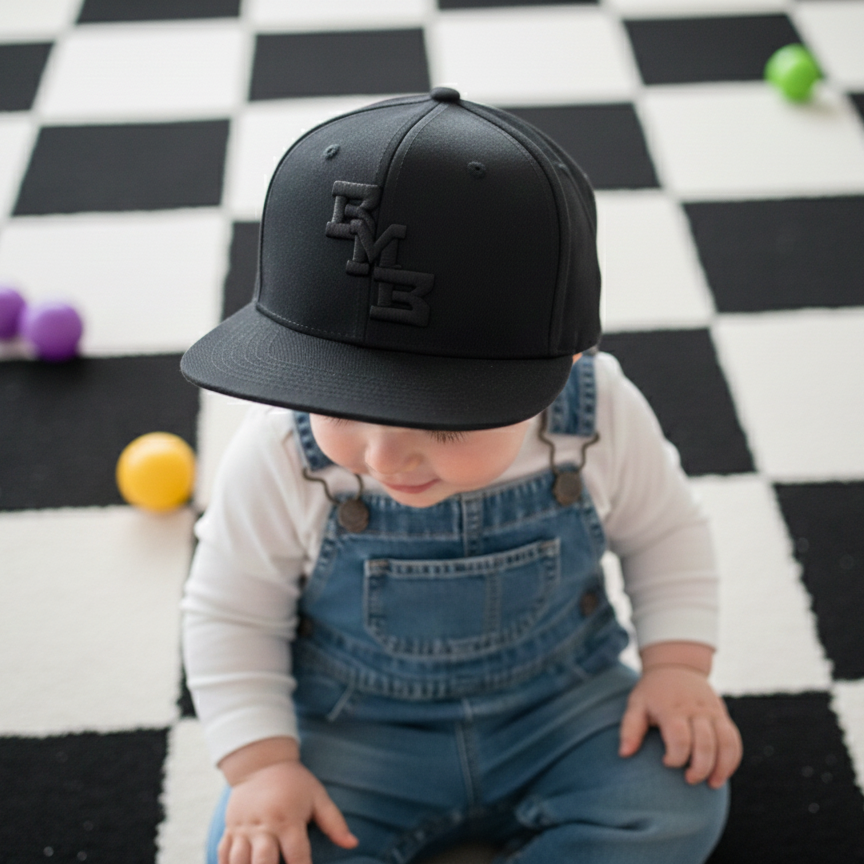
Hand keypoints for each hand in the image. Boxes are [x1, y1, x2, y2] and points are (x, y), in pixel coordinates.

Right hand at [219, 756, 357, 863]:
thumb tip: (353, 844)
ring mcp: (243, 828)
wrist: (261, 762)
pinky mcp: (229, 829)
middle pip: (263, 862)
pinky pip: (223, 854)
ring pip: (239, 861)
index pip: (296, 856)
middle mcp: (263, 825)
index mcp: (287, 819)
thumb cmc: (294, 782)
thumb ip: (334, 822)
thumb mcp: (317, 796)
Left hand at [619, 664, 741, 788]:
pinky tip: (723, 773)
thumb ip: (630, 728)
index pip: (680, 737)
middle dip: (700, 767)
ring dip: (722, 767)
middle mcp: (695, 709)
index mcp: (671, 708)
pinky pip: (734, 739)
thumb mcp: (636, 704)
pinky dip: (732, 759)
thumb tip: (624, 754)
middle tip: (689, 780)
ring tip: (711, 784)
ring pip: (725, 742)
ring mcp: (712, 711)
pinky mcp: (723, 715)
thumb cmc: (653, 692)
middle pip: (705, 743)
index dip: (675, 757)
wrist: (676, 666)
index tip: (665, 763)